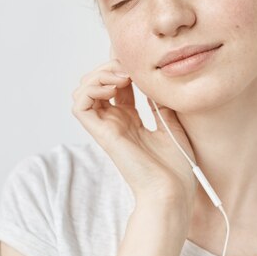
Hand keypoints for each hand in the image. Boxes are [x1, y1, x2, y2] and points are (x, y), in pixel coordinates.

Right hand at [71, 58, 197, 218]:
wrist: (174, 192)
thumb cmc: (176, 168)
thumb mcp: (172, 124)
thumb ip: (160, 103)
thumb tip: (156, 82)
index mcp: (131, 120)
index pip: (116, 85)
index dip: (123, 67)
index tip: (140, 62)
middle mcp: (116, 122)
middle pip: (97, 83)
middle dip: (110, 66)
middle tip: (130, 67)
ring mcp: (107, 127)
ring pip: (83, 90)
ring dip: (99, 74)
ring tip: (122, 75)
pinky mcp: (102, 134)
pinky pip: (80, 105)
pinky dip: (91, 89)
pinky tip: (114, 86)